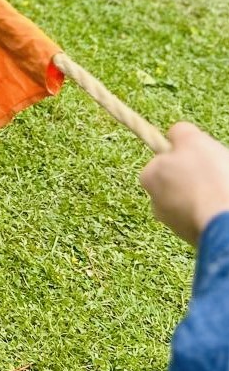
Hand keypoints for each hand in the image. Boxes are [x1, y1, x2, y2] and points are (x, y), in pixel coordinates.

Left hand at [140, 123, 228, 247]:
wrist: (225, 223)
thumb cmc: (207, 178)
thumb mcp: (191, 139)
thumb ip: (179, 131)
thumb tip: (175, 134)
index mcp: (149, 177)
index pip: (163, 160)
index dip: (184, 155)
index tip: (200, 156)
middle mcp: (157, 204)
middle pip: (179, 181)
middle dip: (196, 176)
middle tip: (215, 172)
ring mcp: (176, 224)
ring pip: (194, 200)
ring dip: (208, 194)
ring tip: (223, 189)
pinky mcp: (195, 239)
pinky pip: (205, 217)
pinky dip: (214, 211)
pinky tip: (224, 205)